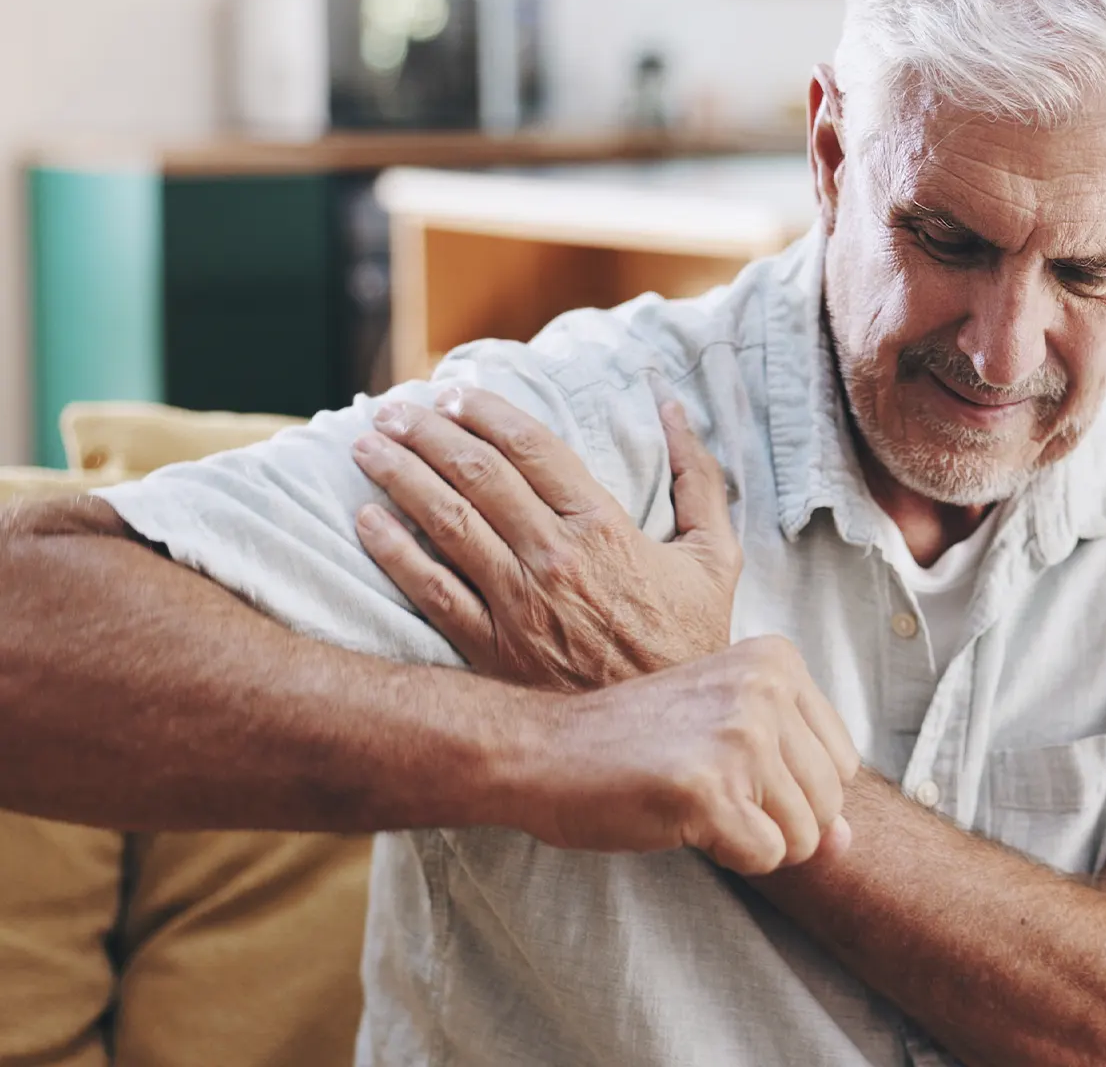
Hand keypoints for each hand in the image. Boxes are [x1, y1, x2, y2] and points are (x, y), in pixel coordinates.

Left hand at [352, 388, 741, 689]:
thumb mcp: (715, 557)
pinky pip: (431, 593)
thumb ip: (698, 479)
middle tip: (393, 408)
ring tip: (366, 446)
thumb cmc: (688, 643)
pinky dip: (394, 553)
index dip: (486, 411)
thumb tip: (675, 407)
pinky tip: (366, 520)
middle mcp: (553, 558)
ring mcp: (518, 605)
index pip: (531, 448)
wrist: (666, 738)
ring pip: (447, 523)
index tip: (454, 392)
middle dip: (428, 432)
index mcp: (603, 527)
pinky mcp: (491, 651)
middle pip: (477, 474)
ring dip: (401, 476)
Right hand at [504, 635, 857, 874]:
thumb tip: (850, 842)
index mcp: (775, 659)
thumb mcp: (724, 734)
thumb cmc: (631, 741)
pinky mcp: (711, 787)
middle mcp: (765, 686)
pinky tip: (680, 817)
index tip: (728, 766)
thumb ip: (795, 778)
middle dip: (778, 821)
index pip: (843, 761)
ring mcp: (740, 734)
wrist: (544, 748)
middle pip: (830, 801)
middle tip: (707, 787)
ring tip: (692, 797)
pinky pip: (765, 858)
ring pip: (804, 836)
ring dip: (751, 838)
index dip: (792, 789)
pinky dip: (728, 856)